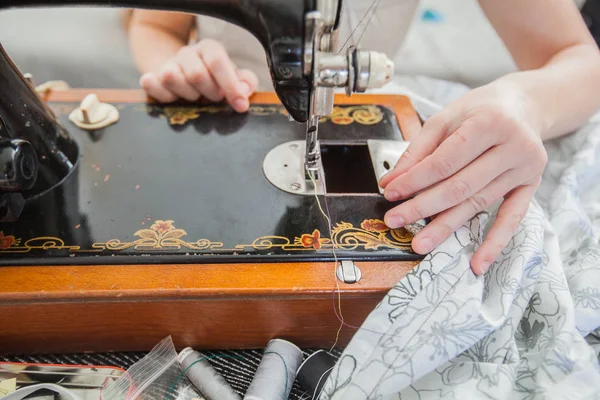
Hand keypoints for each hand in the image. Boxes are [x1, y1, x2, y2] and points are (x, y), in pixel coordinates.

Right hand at [139, 39, 257, 111]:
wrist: (187, 75)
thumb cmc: (216, 79)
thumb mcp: (235, 78)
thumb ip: (246, 82)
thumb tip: (244, 92)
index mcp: (209, 48)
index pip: (217, 61)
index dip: (230, 86)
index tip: (240, 105)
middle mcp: (187, 53)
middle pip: (196, 74)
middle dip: (210, 93)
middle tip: (214, 98)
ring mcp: (168, 64)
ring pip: (171, 78)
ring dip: (188, 96)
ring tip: (195, 98)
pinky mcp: (152, 77)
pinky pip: (150, 84)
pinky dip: (161, 95)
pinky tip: (173, 100)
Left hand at [379, 80, 547, 274]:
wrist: (523, 107)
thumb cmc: (479, 111)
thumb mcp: (445, 118)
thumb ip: (417, 151)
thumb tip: (390, 182)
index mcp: (489, 122)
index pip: (444, 162)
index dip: (415, 181)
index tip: (390, 193)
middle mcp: (513, 146)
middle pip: (460, 186)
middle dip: (423, 207)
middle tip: (395, 221)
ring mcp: (525, 169)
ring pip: (478, 204)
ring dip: (446, 227)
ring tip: (420, 244)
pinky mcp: (531, 186)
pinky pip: (512, 219)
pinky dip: (494, 243)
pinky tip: (477, 263)